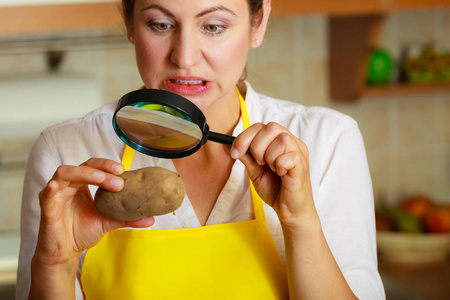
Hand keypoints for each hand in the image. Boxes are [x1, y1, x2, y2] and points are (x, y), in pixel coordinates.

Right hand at [34, 158, 154, 266]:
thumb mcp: (108, 222)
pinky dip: (51, 187)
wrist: (65, 253)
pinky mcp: (46, 206)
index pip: (95, 166)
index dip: (108, 165)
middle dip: (102, 169)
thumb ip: (127, 218)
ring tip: (102, 180)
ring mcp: (56, 193)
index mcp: (83, 184)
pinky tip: (56, 186)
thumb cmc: (82, 232)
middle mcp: (69, 185)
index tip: (124, 171)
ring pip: (65, 173)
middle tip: (119, 177)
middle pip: (83, 166)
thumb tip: (151, 218)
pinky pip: (46, 193)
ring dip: (85, 174)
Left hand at [230, 122, 314, 227]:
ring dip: (270, 156)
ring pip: (282, 139)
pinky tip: (282, 175)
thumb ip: (246, 157)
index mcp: (279, 142)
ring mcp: (299, 152)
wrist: (290, 212)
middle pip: (271, 127)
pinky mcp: (302, 165)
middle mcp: (291, 143)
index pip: (261, 126)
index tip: (235, 153)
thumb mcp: (255, 172)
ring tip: (272, 169)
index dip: (244, 137)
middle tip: (258, 163)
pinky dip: (279, 166)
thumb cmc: (276, 190)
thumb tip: (229, 145)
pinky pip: (288, 156)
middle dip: (256, 145)